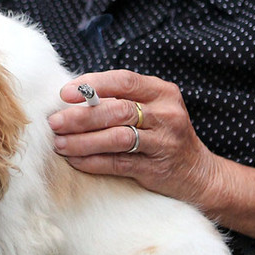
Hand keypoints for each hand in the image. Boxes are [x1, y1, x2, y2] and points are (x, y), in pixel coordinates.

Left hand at [47, 69, 219, 202]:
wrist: (199, 174)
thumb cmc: (164, 135)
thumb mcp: (153, 109)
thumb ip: (121, 99)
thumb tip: (73, 97)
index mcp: (162, 92)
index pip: (124, 80)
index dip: (92, 85)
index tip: (65, 93)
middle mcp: (166, 114)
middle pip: (117, 110)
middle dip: (81, 116)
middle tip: (54, 122)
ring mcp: (164, 142)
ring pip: (116, 138)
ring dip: (83, 141)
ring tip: (59, 143)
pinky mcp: (157, 168)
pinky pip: (118, 163)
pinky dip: (93, 162)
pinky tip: (75, 160)